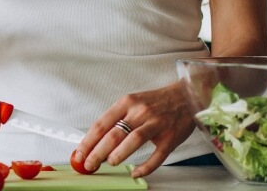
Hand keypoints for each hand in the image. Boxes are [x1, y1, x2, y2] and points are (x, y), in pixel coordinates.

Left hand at [74, 82, 195, 177]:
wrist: (187, 95)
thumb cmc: (157, 101)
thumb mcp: (134, 102)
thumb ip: (117, 118)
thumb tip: (95, 140)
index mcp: (128, 102)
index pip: (102, 123)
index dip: (88, 141)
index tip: (79, 153)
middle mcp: (141, 112)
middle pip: (114, 134)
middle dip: (98, 152)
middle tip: (89, 164)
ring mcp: (156, 124)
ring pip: (133, 140)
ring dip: (118, 154)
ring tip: (109, 163)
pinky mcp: (170, 137)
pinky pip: (157, 155)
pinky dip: (145, 166)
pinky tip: (135, 172)